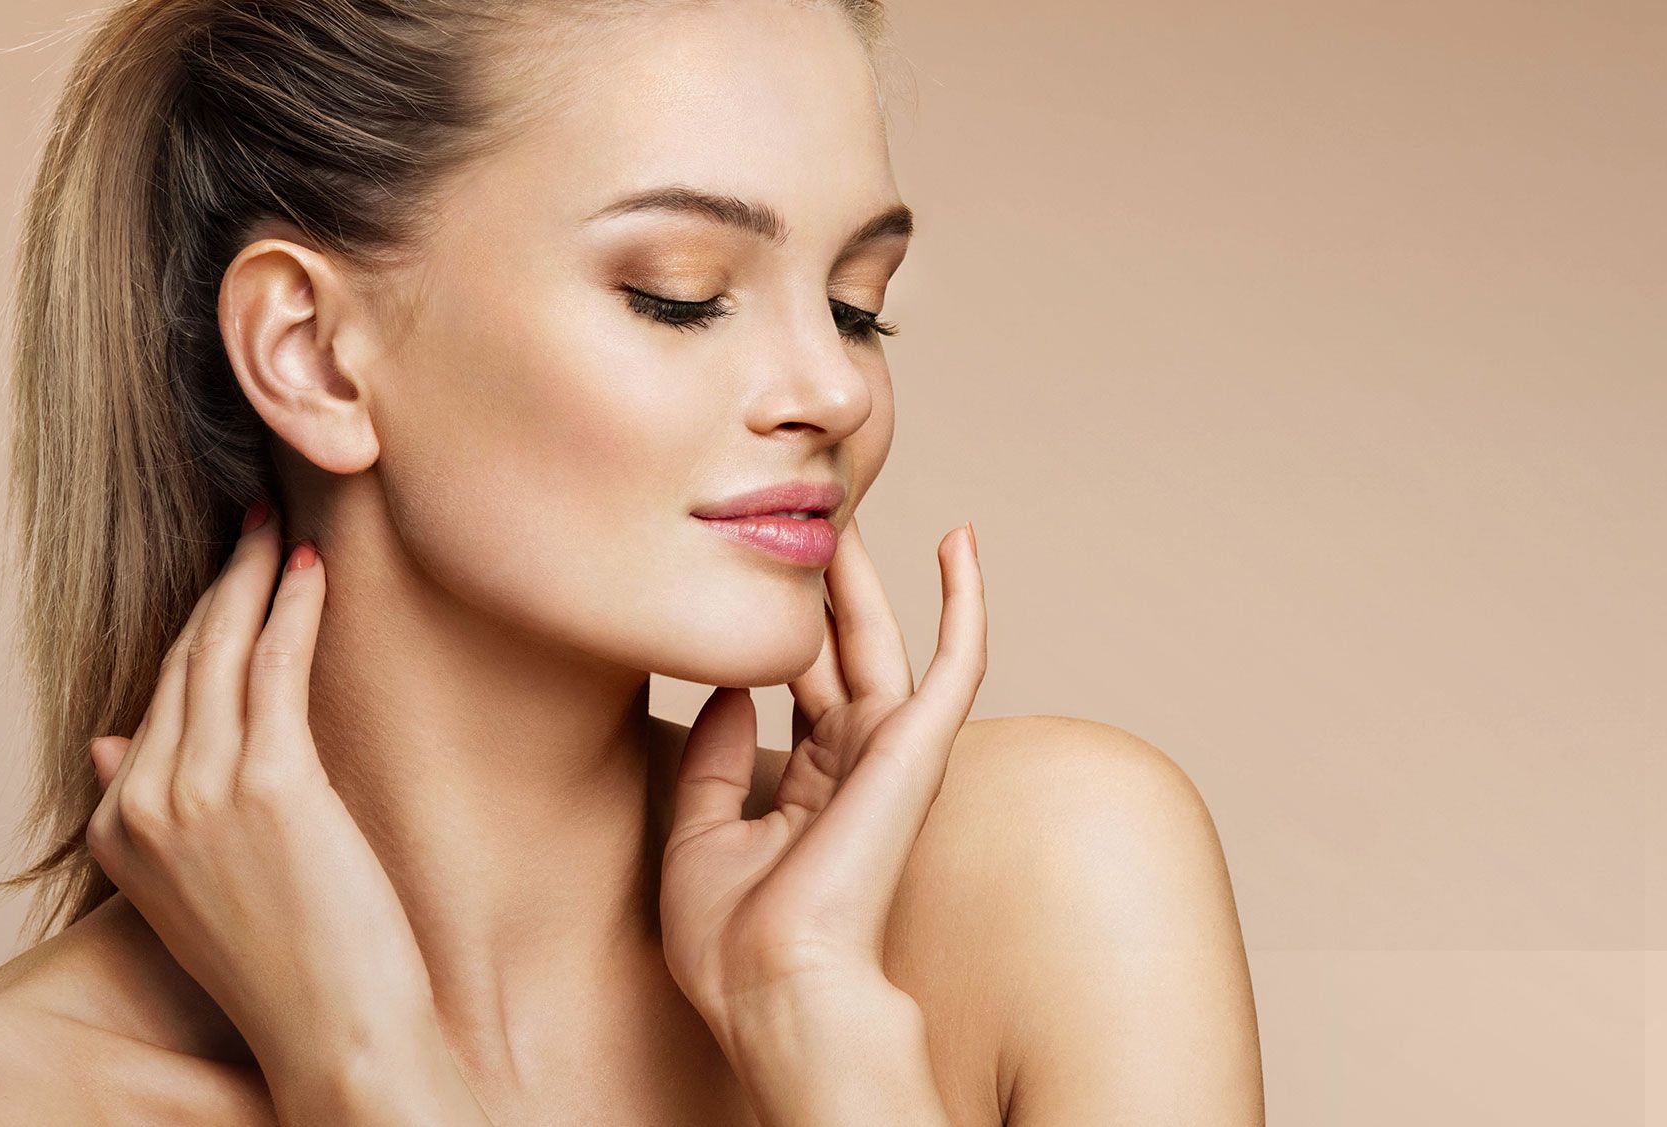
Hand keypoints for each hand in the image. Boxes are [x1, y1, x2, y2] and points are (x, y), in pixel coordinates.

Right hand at [84, 504, 444, 1098]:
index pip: (156, 702)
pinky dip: (291, 609)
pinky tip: (311, 570)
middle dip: (217, 585)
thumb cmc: (289, 963)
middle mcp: (146, 803)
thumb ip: (145, 814)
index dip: (191, 632)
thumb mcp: (190, 888)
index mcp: (119, 830)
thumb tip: (108, 744)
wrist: (336, 1031)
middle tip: (251, 521)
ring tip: (278, 527)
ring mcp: (201, 792)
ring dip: (252, 577)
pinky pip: (275, 667)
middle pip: (181, 664)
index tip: (224, 580)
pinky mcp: (270, 783)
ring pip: (221, 652)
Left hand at [657, 518, 986, 1036]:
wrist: (771, 984)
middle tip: (804, 512)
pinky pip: (959, 660)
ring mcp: (892, 753)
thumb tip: (728, 686)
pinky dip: (965, 599)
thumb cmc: (733, 939)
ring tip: (848, 502)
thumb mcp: (700, 832)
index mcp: (812, 786)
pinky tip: (961, 541)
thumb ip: (718, 755)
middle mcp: (857, 763)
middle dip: (821, 582)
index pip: (797, 685)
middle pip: (839, 647)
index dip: (777, 626)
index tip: (749, 571)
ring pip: (884, 638)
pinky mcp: (919, 747)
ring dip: (869, 573)